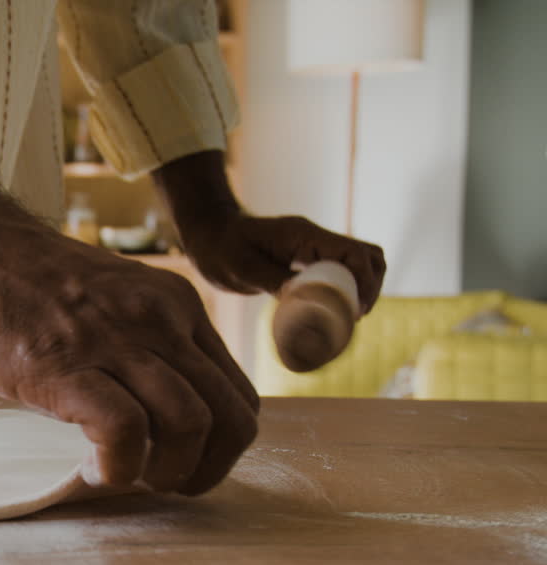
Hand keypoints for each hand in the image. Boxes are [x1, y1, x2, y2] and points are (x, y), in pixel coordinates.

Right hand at [0, 215, 259, 495]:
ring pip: (191, 426)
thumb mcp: (103, 300)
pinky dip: (119, 468)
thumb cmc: (12, 277)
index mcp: (173, 304)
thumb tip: (151, 414)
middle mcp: (158, 318)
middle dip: (206, 470)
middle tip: (160, 485)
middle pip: (231, 418)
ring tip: (122, 476)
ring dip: (165, 474)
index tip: (178, 463)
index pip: (239, 394)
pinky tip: (92, 469)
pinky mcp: (62, 365)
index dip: (221, 447)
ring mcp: (113, 339)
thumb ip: (137, 342)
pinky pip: (125, 432)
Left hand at [153, 152, 386, 314]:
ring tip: (351, 316)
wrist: (207, 235)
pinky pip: (339, 271)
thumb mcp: (241, 267)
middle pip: (367, 255)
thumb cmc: (219, 248)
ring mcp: (312, 249)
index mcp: (304, 236)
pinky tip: (337, 312)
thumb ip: (271, 280)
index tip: (356, 311)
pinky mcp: (306, 260)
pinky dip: (347, 289)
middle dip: (371, 286)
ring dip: (364, 287)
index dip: (365, 282)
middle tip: (356, 316)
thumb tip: (302, 300)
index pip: (354, 253)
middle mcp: (314, 239)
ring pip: (358, 262)